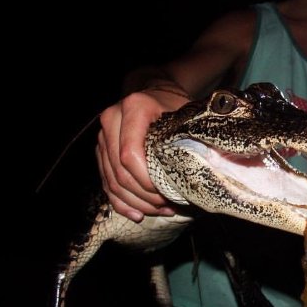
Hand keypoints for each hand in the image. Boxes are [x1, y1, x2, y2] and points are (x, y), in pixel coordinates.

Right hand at [96, 90, 187, 220]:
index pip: (130, 155)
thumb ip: (187, 136)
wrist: (155, 93)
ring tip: (160, 210)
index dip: (147, 181)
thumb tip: (204, 168)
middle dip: (144, 195)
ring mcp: (103, 137)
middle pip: (120, 171)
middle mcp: (112, 121)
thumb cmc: (173, 105)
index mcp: (133, 108)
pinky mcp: (101, 152)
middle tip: (167, 205)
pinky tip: (138, 214)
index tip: (168, 192)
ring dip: (135, 202)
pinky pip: (106, 183)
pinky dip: (122, 202)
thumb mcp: (183, 114)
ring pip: (112, 181)